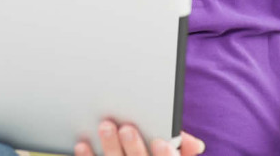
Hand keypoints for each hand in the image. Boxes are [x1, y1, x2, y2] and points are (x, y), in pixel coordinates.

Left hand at [74, 121, 204, 155]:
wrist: (127, 155)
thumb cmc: (151, 155)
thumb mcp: (169, 154)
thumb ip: (182, 146)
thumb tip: (196, 144)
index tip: (160, 141)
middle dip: (134, 148)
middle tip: (127, 128)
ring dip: (110, 148)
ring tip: (106, 126)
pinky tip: (83, 144)